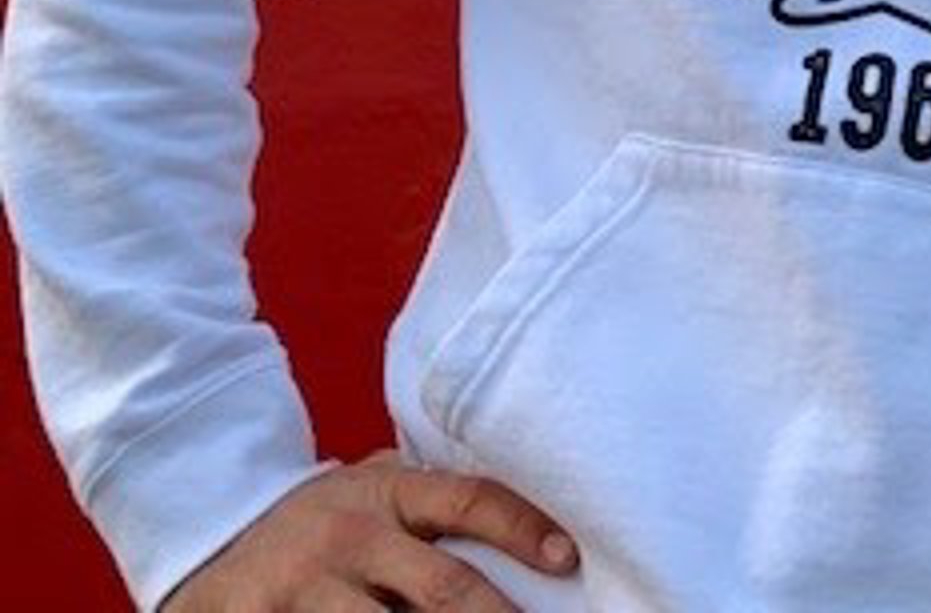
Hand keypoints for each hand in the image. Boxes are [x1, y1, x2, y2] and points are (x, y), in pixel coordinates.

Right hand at [160, 451, 578, 609]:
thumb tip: (522, 532)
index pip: (468, 499)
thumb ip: (425, 504)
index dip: (521, 526)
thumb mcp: (368, 493)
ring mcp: (309, 589)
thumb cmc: (319, 524)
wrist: (211, 546)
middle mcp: (351, 536)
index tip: (567, 559)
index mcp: (384, 491)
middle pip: (443, 587)